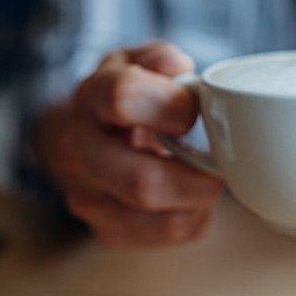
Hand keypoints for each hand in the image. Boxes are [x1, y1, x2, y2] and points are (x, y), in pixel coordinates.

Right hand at [36, 41, 223, 247]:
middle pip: (142, 183)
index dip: (171, 105)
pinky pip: (168, 236)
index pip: (123, 98)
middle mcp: (78, 154)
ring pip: (163, 221)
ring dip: (199, 201)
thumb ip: (160, 59)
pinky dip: (192, 217)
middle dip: (197, 179)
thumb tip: (178, 69)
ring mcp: (89, 199)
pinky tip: (186, 196)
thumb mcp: (139, 63)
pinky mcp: (107, 233)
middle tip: (217, 166)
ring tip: (201, 177)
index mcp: (90, 99)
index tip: (191, 112)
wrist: (84, 139)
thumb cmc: (124, 98)